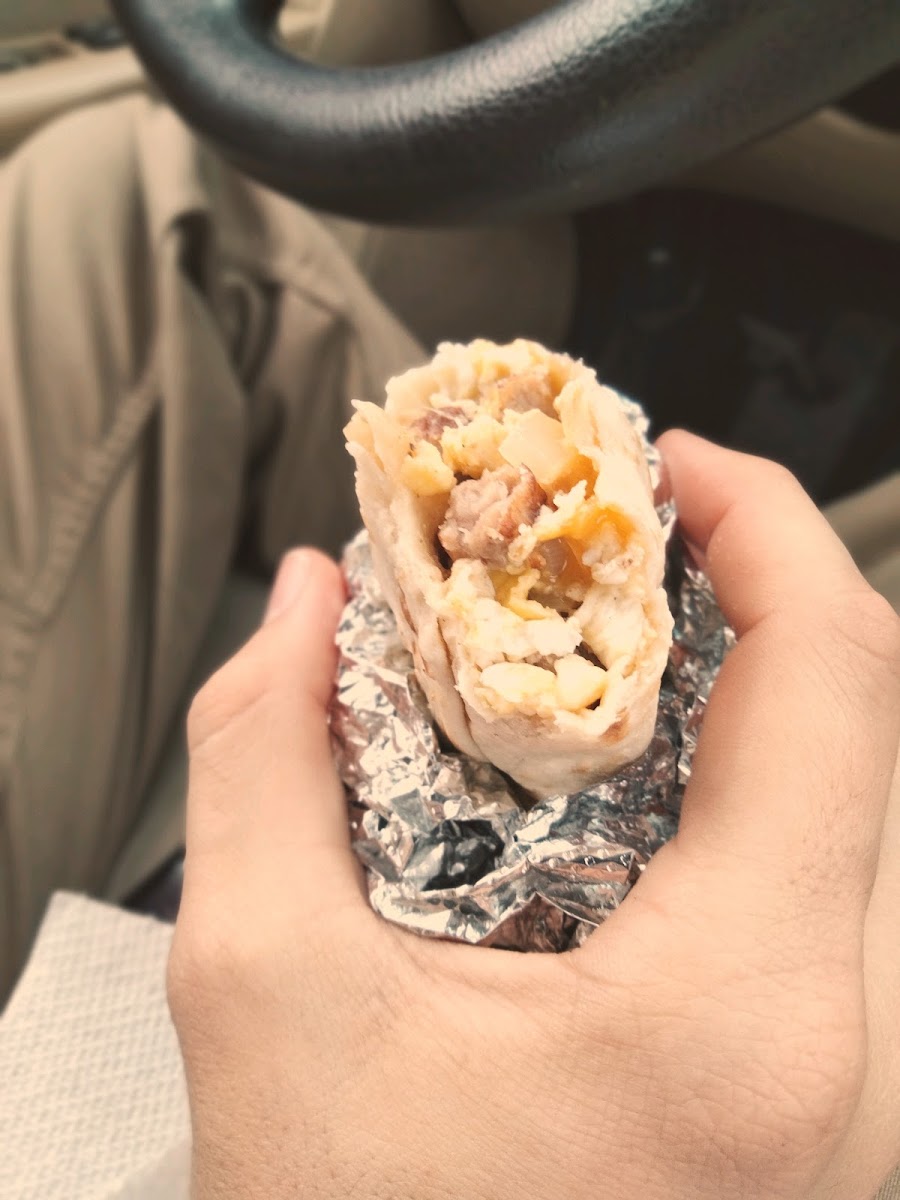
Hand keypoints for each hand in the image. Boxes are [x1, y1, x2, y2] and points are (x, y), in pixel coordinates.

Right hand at [169, 433, 899, 1199]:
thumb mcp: (262, 998)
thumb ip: (263, 759)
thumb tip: (299, 605)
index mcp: (742, 1019)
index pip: (836, 684)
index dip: (760, 527)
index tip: (666, 464)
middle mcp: (846, 1057)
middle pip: (868, 731)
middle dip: (752, 597)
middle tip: (624, 546)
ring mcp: (850, 1086)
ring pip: (860, 808)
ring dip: (757, 693)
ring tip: (624, 649)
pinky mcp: (818, 1102)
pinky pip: (832, 890)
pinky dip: (752, 792)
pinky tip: (638, 784)